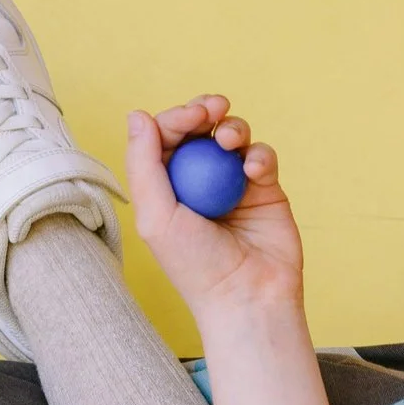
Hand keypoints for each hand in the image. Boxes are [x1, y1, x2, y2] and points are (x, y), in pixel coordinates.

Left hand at [124, 96, 302, 325]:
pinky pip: (262, 156)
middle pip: (199, 129)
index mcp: (166, 186)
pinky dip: (259, 155)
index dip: (176, 118)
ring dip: (233, 127)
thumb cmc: (195, 266)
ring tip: (230, 140)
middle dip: (204, 109)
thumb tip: (137, 114)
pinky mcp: (266, 189)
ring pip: (232, 135)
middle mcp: (198, 181)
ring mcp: (233, 183)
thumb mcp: (156, 217)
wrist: (248, 297)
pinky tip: (253, 170)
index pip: (167, 138)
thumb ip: (144, 164)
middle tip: (213, 108)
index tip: (190, 116)